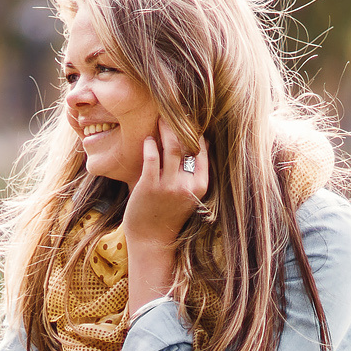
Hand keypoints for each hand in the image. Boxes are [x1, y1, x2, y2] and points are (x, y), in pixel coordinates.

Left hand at [124, 129, 207, 312]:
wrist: (151, 239)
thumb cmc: (168, 215)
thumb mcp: (188, 195)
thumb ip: (192, 173)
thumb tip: (197, 144)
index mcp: (201, 186)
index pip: (202, 152)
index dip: (196, 133)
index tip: (190, 120)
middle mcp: (187, 184)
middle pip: (187, 145)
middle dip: (180, 125)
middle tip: (174, 111)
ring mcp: (168, 185)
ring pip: (170, 148)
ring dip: (165, 129)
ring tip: (161, 118)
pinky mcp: (149, 186)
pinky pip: (151, 158)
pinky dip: (149, 145)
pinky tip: (147, 140)